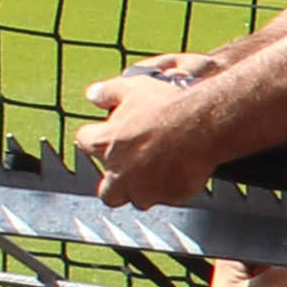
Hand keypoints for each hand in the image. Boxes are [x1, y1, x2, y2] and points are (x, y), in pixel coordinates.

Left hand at [78, 57, 228, 207]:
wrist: (201, 127)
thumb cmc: (168, 109)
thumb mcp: (133, 88)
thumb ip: (107, 92)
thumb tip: (94, 94)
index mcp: (105, 143)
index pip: (85, 143)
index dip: (95, 138)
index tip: (105, 135)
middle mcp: (119, 172)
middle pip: (107, 190)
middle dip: (117, 183)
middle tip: (133, 168)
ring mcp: (143, 189)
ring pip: (138, 197)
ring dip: (146, 187)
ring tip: (162, 168)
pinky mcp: (169, 197)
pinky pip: (167, 197)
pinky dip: (172, 187)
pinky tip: (181, 170)